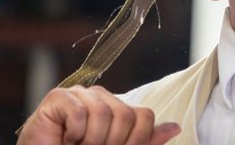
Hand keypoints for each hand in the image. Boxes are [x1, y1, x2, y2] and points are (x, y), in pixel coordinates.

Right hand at [16, 85, 180, 144]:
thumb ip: (144, 142)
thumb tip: (175, 126)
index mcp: (117, 109)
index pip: (144, 116)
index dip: (135, 141)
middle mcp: (100, 97)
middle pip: (126, 115)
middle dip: (111, 144)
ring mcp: (79, 94)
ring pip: (103, 113)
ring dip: (90, 141)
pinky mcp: (58, 97)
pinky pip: (80, 113)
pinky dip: (73, 134)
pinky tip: (65, 139)